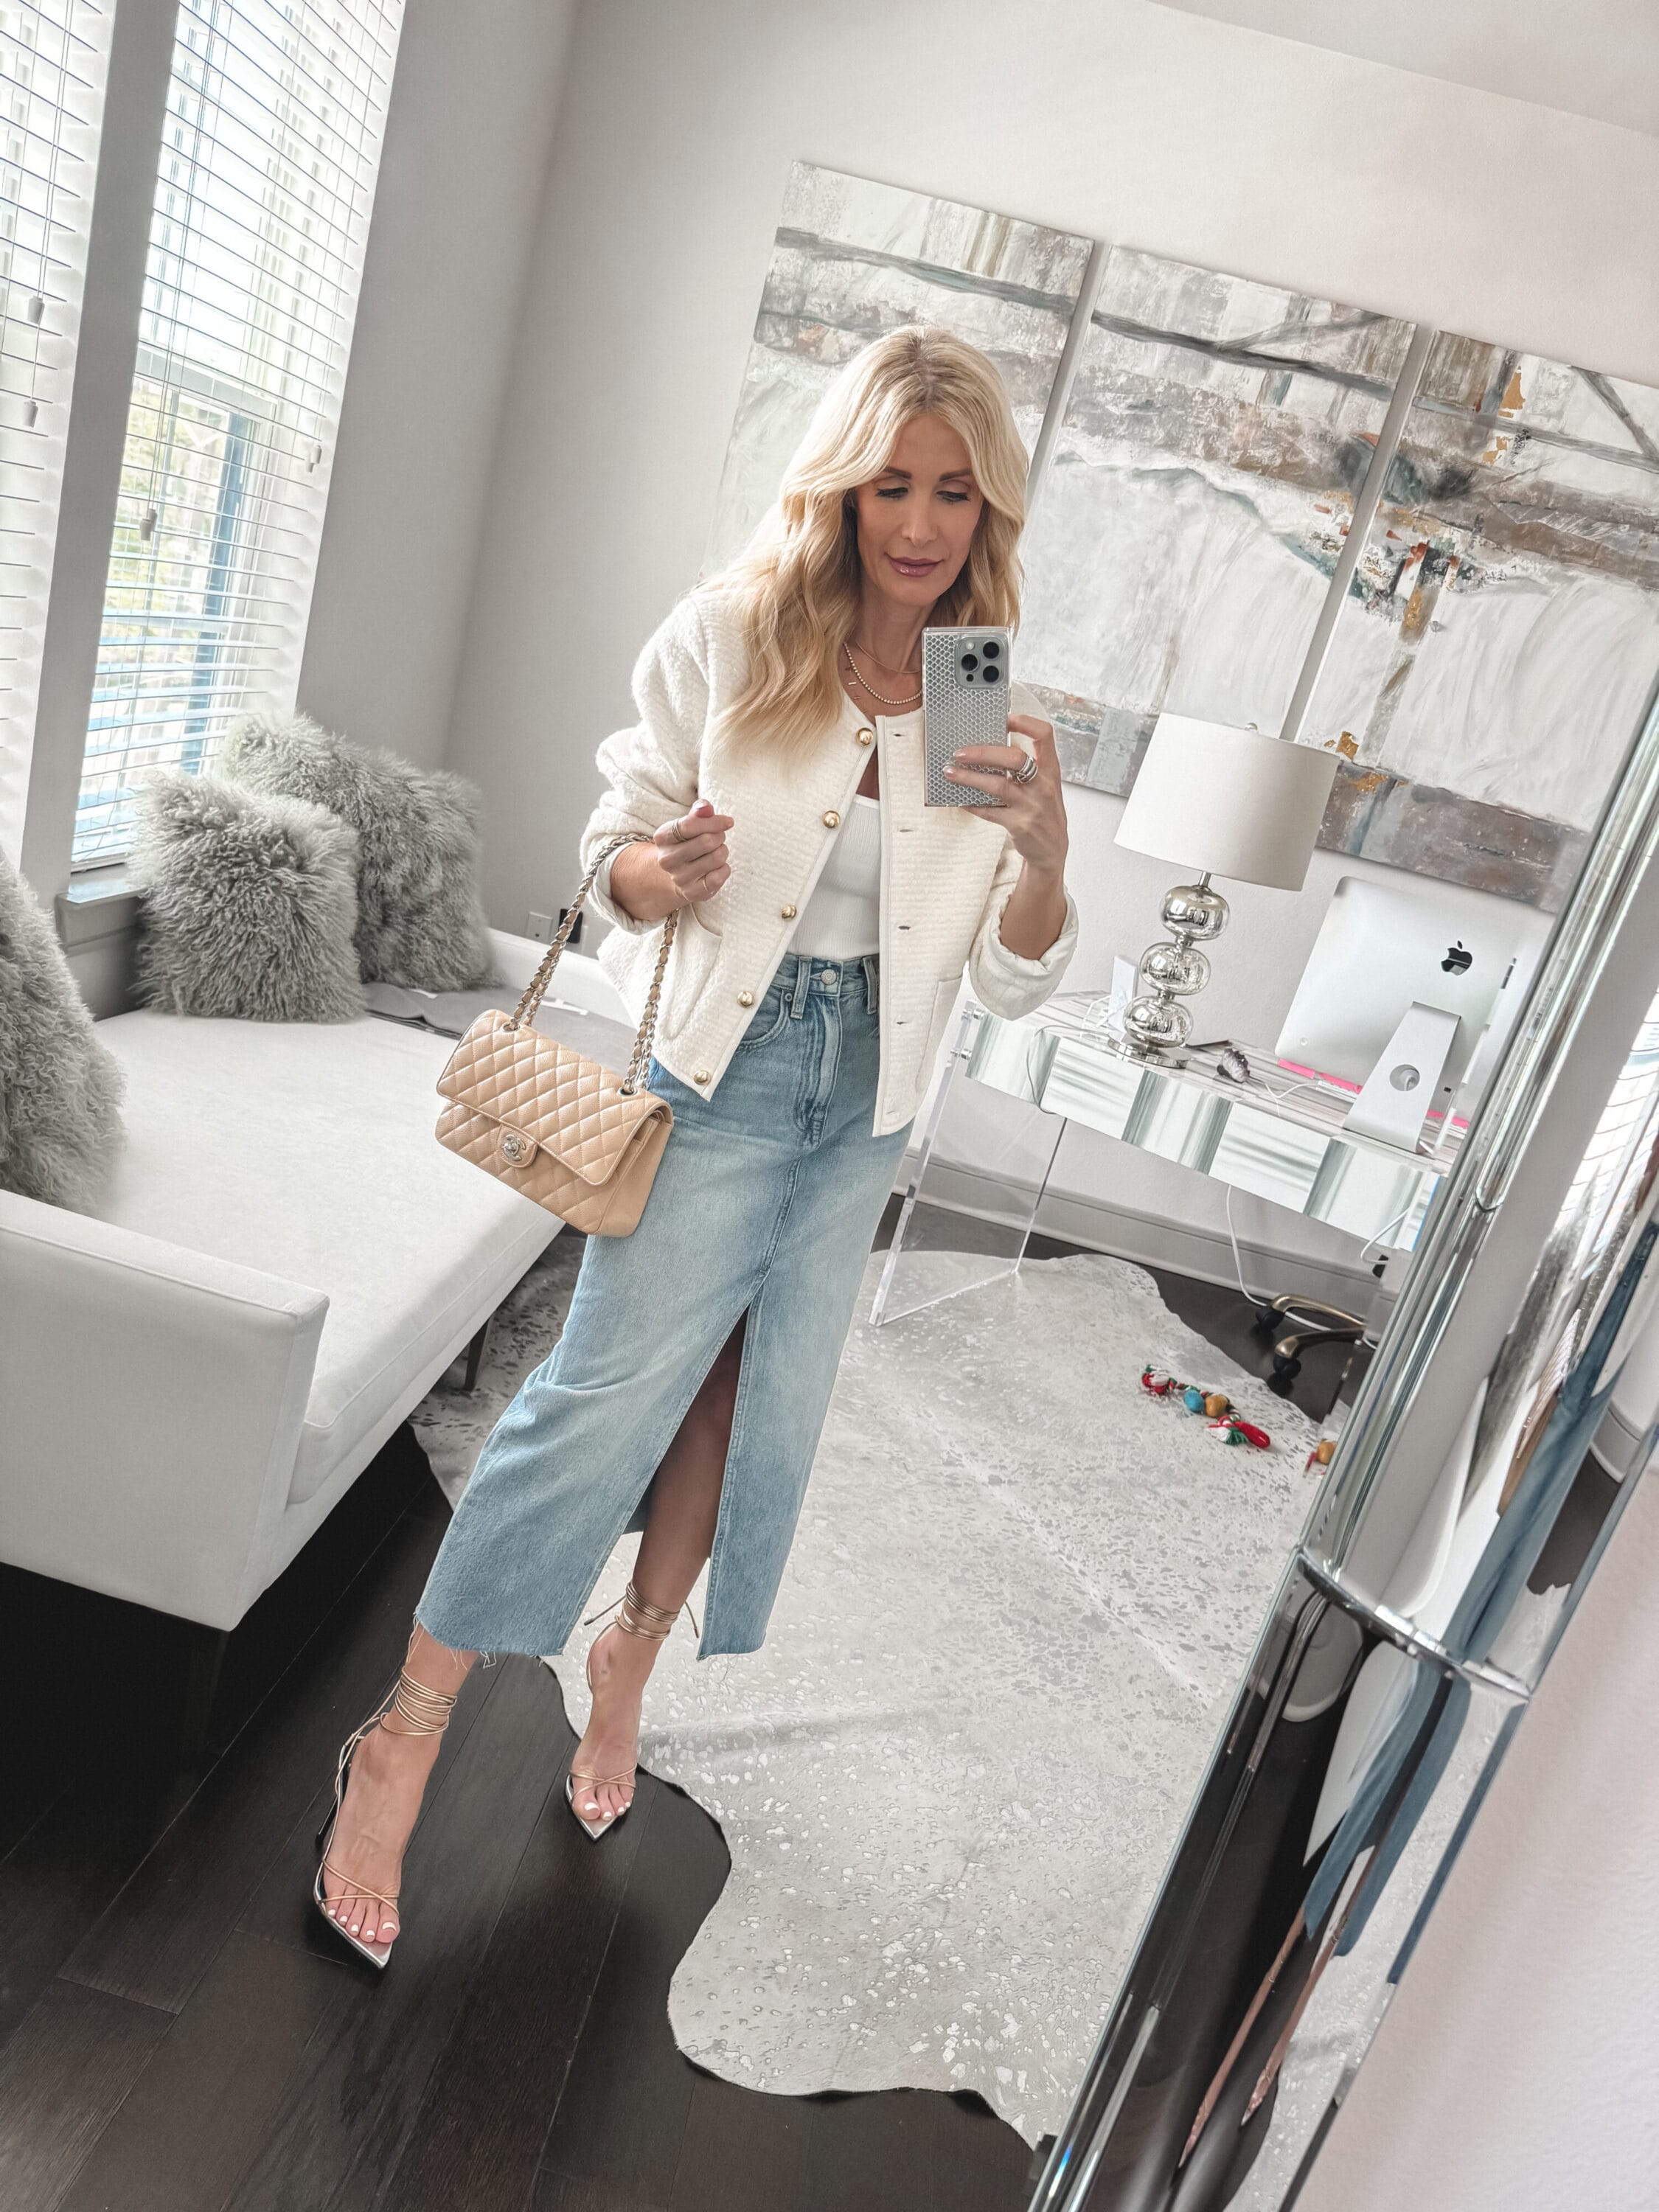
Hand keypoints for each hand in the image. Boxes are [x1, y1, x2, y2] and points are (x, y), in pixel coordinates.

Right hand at [609, 800, 733, 922]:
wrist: (675, 875)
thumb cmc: (686, 843)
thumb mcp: (687, 824)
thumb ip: (698, 812)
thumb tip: (706, 807)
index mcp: (663, 837)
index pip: (690, 825)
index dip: (714, 821)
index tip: (729, 822)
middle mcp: (667, 859)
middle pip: (707, 841)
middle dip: (719, 836)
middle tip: (718, 838)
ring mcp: (679, 878)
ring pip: (717, 857)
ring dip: (722, 852)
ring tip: (715, 852)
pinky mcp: (692, 892)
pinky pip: (720, 876)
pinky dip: (724, 869)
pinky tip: (716, 868)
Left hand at [944, 715, 1068, 876]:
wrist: (1052, 849)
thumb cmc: (1044, 810)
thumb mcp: (1044, 784)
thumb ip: (1026, 766)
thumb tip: (989, 747)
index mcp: (1050, 769)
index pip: (1044, 735)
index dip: (1025, 722)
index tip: (1004, 719)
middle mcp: (1043, 784)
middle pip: (1015, 758)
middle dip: (984, 752)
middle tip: (960, 752)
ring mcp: (1031, 806)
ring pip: (998, 785)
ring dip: (969, 778)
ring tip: (949, 772)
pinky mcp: (1019, 825)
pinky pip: (989, 811)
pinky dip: (971, 804)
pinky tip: (958, 799)